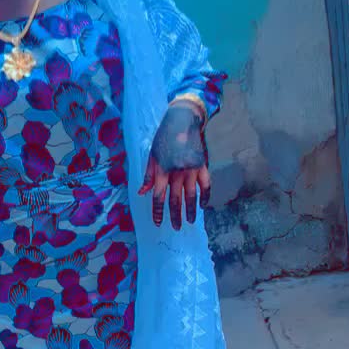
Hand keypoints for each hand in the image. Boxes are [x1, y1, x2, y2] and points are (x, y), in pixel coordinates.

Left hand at [139, 104, 210, 230]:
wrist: (183, 121)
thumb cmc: (164, 138)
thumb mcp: (152, 155)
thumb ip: (148, 175)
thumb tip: (142, 192)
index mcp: (162, 170)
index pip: (159, 196)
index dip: (158, 211)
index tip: (158, 222)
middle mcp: (177, 172)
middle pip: (175, 199)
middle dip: (175, 215)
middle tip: (176, 227)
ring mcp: (191, 170)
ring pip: (191, 196)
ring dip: (190, 211)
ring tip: (190, 222)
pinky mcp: (202, 166)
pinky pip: (206, 185)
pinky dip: (205, 196)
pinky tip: (203, 205)